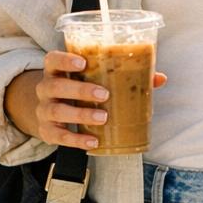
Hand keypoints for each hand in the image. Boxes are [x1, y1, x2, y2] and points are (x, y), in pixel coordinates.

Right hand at [32, 50, 167, 150]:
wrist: (49, 110)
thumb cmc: (77, 88)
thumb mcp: (91, 78)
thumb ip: (122, 75)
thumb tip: (159, 78)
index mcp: (56, 70)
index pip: (53, 60)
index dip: (65, 60)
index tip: (83, 61)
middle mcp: (46, 88)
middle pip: (56, 86)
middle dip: (80, 90)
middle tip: (104, 94)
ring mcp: (44, 111)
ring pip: (56, 112)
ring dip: (81, 115)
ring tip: (103, 117)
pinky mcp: (46, 132)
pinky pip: (58, 137)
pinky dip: (76, 140)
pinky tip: (93, 142)